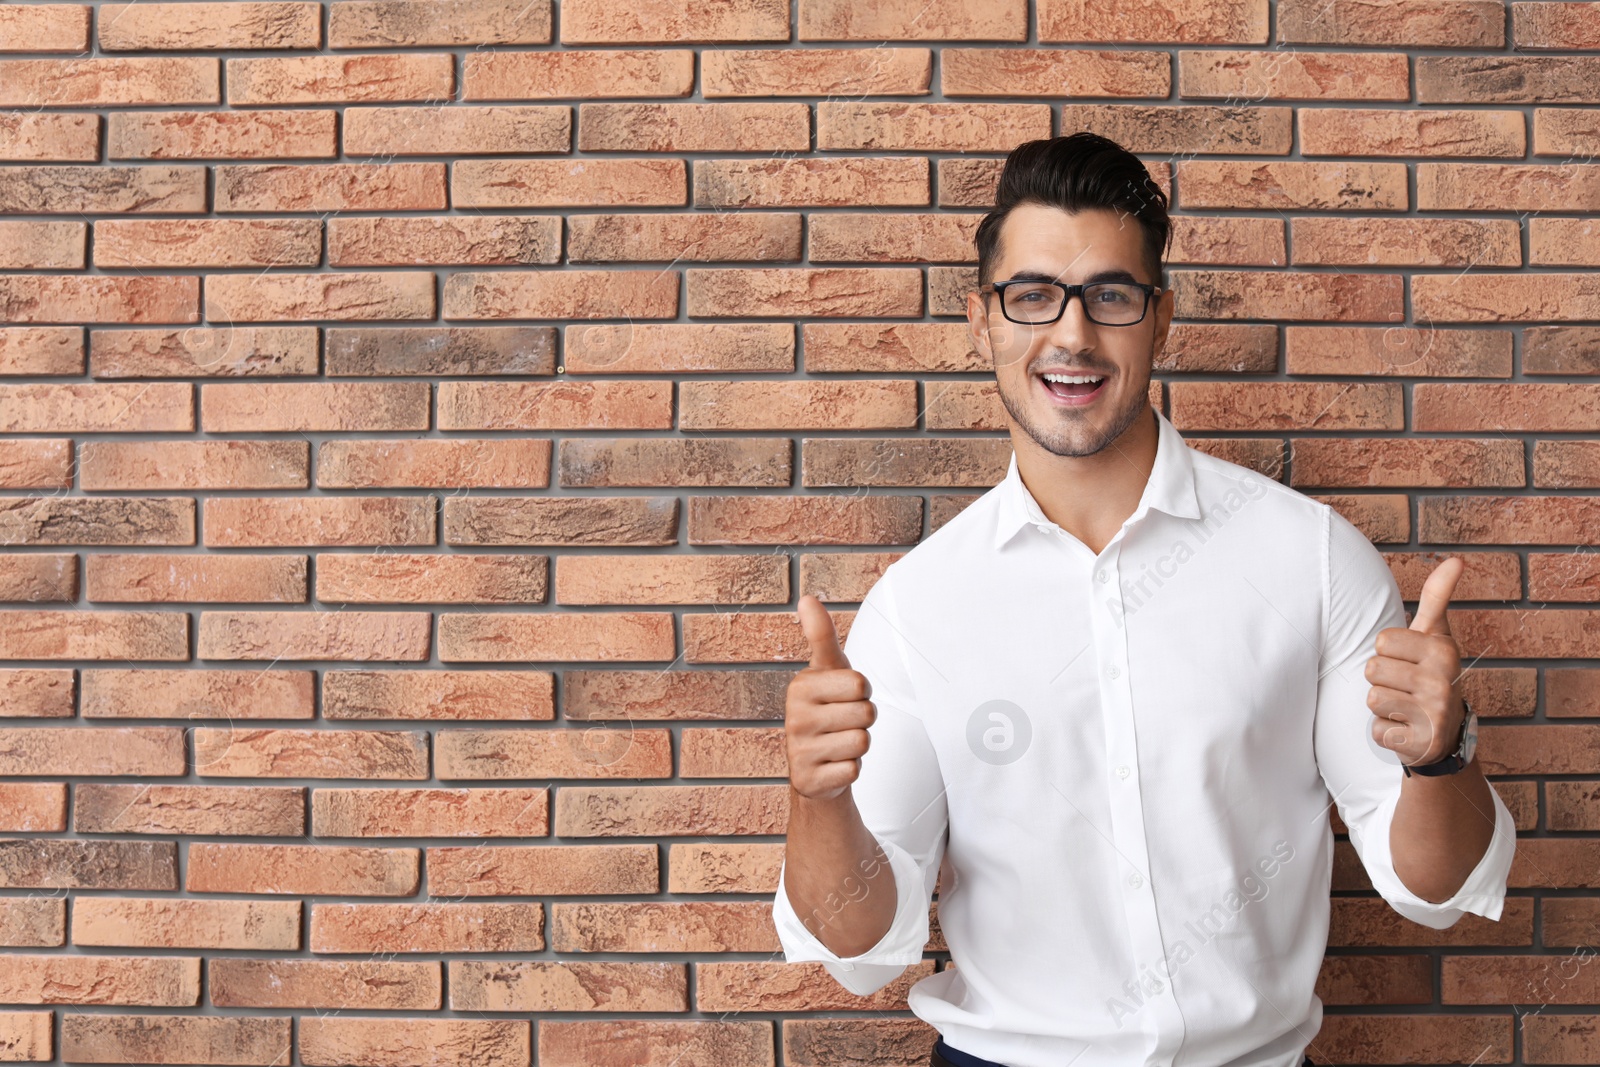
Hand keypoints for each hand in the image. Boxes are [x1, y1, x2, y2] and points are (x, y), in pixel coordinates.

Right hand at [785, 594, 876, 800]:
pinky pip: (853, 770)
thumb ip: (820, 635)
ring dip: (858, 745)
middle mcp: (794, 717)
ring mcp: (799, 750)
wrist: (813, 766)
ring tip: (838, 743)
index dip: (862, 692)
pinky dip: (850, 769)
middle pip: (866, 714)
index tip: (844, 696)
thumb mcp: (826, 671)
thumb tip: (808, 599)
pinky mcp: (808, 780)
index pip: (860, 683)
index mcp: (801, 686)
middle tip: (843, 723)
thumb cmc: (826, 710)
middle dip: (863, 720)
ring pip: (862, 742)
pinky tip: (833, 765)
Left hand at [1365, 556, 1467, 766]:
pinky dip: (1385, 732)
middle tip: (1405, 687)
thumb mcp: (1435, 635)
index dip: (1387, 653)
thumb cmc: (1430, 673)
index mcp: (1443, 651)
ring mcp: (1435, 715)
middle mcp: (1443, 682)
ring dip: (1381, 706)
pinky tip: (1406, 730)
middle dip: (1382, 679)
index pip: (1381, 641)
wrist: (1446, 732)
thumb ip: (1437, 597)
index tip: (1407, 661)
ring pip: (1372, 699)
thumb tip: (1456, 559)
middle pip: (1372, 669)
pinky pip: (1377, 731)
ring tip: (1405, 706)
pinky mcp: (1422, 744)